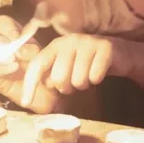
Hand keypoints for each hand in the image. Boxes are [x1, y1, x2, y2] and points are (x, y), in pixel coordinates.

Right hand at [0, 15, 57, 111]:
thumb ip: (30, 47)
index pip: (0, 23)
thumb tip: (19, 47)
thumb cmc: (44, 65)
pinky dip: (3, 68)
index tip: (16, 36)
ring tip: (13, 58)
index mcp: (12, 35)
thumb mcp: (40, 52)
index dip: (5, 26)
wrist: (49, 90)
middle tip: (9, 46)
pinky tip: (15, 67)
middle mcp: (0, 46)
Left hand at [20, 34, 136, 108]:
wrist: (118, 54)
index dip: (30, 84)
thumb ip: (49, 75)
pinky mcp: (105, 47)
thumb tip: (34, 90)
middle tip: (74, 82)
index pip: (37, 65)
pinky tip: (99, 72)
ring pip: (78, 80)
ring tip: (87, 76)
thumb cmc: (86, 63)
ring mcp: (88, 42)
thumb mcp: (65, 67)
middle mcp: (69, 40)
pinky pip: (95, 77)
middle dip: (66, 87)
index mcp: (56, 45)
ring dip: (84, 84)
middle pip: (59, 78)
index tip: (25, 102)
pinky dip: (97, 80)